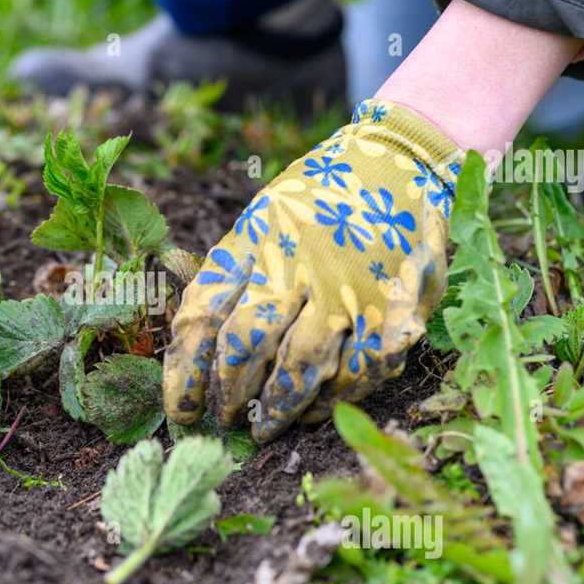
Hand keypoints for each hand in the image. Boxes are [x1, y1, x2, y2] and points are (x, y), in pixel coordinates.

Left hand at [164, 99, 463, 441]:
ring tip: (264, 426)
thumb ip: (229, 272)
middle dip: (228, 395)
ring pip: (299, 369)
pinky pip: (358, 372)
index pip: (202, 315)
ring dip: (278, 408)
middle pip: (243, 346)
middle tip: (225, 419)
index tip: (180, 409)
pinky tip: (317, 409)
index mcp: (254, 238)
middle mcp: (295, 261)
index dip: (185, 372)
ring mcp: (346, 286)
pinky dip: (334, 399)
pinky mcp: (395, 306)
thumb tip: (190, 345)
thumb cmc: (320, 199)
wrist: (403, 157)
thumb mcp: (262, 218)